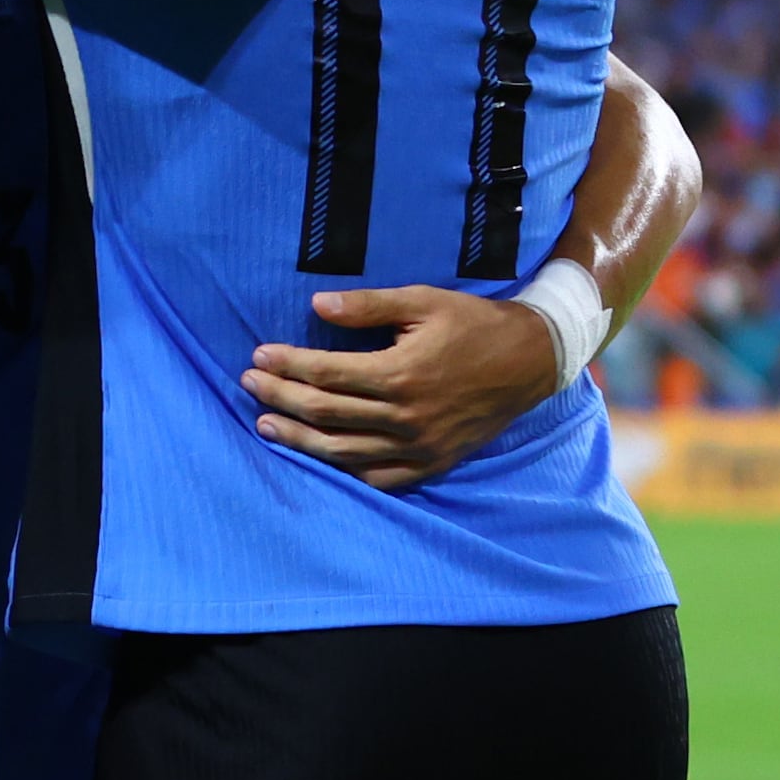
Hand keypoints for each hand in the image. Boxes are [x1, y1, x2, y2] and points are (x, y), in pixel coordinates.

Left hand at [245, 283, 566, 490]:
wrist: (531, 362)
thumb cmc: (475, 325)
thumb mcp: (424, 301)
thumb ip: (370, 305)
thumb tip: (317, 304)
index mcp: (402, 373)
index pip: (327, 374)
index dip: (288, 366)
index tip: (259, 356)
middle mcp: (407, 415)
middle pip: (326, 413)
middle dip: (281, 399)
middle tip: (249, 385)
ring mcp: (419, 446)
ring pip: (344, 452)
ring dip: (299, 440)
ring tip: (265, 425)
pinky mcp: (431, 464)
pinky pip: (377, 479)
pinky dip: (343, 472)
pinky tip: (317, 459)